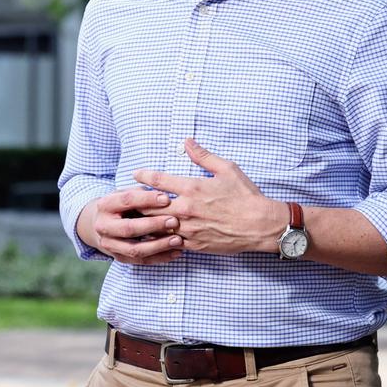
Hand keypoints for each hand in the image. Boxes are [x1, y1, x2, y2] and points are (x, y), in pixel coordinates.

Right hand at [78, 188, 183, 264]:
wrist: (101, 222)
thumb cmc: (122, 204)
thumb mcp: (127, 192)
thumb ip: (142, 193)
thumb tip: (165, 197)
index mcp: (105, 205)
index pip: (127, 200)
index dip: (147, 199)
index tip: (167, 199)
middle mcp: (103, 227)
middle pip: (129, 228)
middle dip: (153, 225)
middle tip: (174, 221)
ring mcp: (109, 245)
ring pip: (135, 249)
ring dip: (158, 246)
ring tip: (177, 240)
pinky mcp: (119, 258)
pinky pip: (141, 261)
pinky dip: (160, 258)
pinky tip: (175, 252)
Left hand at [134, 139, 283, 255]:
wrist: (260, 225)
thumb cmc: (245, 196)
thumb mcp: (227, 169)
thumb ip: (203, 156)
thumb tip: (187, 142)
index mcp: (193, 188)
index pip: (159, 181)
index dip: (144, 175)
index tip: (136, 174)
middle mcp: (187, 209)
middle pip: (150, 206)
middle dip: (137, 201)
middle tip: (127, 198)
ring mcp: (189, 229)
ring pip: (157, 226)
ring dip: (145, 221)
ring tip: (134, 217)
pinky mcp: (194, 245)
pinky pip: (170, 242)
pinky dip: (160, 238)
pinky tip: (154, 235)